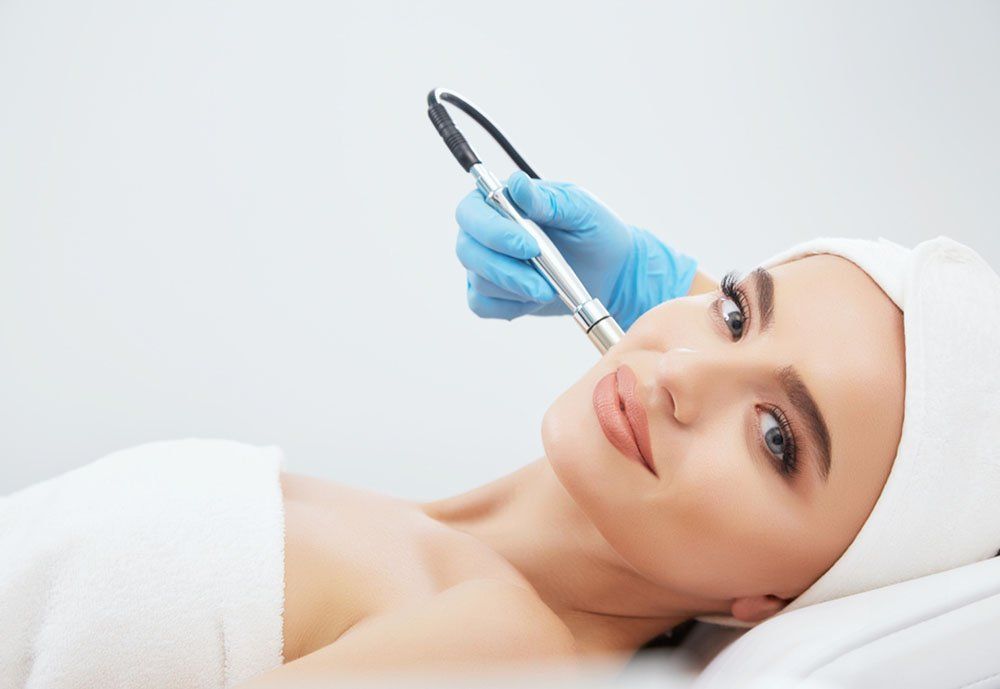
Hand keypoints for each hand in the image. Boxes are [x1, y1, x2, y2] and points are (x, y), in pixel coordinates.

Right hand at [454, 171, 697, 329]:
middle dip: (504, 270)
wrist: (609, 269)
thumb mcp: (579, 208)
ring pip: (478, 280)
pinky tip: (536, 298)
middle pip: (467, 250)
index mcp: (498, 200)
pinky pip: (482, 305)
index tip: (530, 247)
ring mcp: (484, 263)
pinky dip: (510, 306)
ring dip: (516, 289)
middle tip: (542, 283)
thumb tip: (517, 184)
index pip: (471, 212)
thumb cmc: (593, 230)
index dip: (493, 231)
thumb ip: (547, 199)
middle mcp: (483, 231)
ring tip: (549, 288)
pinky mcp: (490, 293)